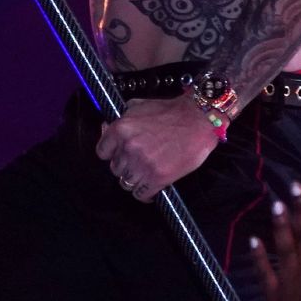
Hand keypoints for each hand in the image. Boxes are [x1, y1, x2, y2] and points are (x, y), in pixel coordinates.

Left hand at [97, 97, 220, 200]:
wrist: (198, 119)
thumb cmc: (172, 112)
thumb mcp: (139, 106)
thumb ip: (121, 118)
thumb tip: (106, 128)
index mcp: (121, 129)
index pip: (102, 152)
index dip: (112, 154)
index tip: (120, 155)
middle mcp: (128, 148)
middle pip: (116, 169)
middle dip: (126, 166)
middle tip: (138, 162)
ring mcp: (142, 164)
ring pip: (126, 183)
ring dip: (136, 180)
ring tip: (146, 174)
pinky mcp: (158, 177)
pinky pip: (142, 194)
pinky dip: (146, 194)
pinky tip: (152, 188)